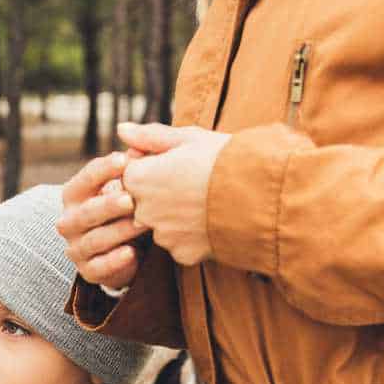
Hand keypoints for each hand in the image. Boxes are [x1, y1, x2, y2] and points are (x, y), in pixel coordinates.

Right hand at [57, 151, 143, 289]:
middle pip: (86, 212)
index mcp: (75, 194)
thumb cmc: (126, 207)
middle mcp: (69, 221)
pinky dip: (114, 261)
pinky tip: (132, 253)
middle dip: (108, 205)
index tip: (125, 160)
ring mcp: (76, 247)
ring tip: (142, 224)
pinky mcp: (88, 271)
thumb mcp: (128, 183)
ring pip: (94, 240)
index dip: (104, 169)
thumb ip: (133, 163)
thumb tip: (138, 145)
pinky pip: (98, 268)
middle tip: (131, 199)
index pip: (85, 178)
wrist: (127, 248)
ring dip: (118, 231)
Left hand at [118, 122, 231, 266]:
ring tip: (206, 201)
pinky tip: (211, 221)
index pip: (130, 174)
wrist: (261, 196)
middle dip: (161, 193)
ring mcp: (162, 236)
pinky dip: (192, 235)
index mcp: (138, 178)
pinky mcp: (181, 254)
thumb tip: (121, 129)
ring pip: (161, 225)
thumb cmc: (225, 159)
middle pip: (142, 202)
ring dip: (175, 216)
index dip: (153, 166)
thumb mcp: (188, 138)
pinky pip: (180, 243)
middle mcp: (143, 211)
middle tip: (194, 182)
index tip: (178, 163)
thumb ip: (149, 137)